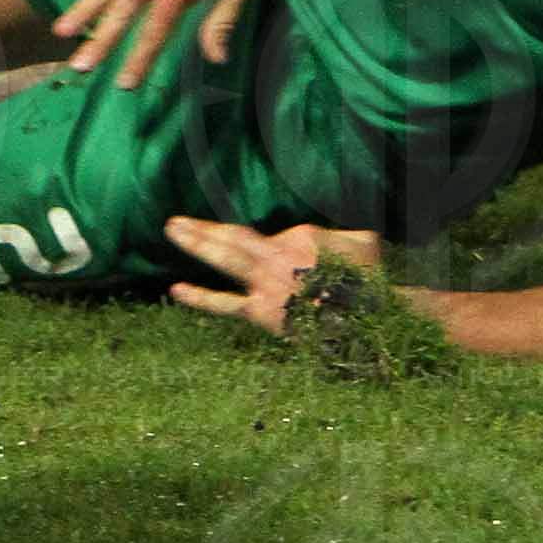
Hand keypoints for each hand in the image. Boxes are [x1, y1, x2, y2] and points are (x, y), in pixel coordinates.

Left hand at [161, 218, 382, 335]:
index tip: (275, 269)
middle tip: (172, 220)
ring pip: (225, 257)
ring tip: (171, 229)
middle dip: (202, 228)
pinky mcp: (262, 310)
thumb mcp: (363, 242)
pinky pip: (226, 303)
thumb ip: (337, 232)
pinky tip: (176, 290)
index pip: (266, 237)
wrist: (371, 322)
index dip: (263, 247)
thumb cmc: (371, 283)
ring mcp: (266, 282)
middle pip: (234, 236)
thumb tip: (316, 236)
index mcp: (300, 235)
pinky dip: (201, 297)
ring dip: (197, 243)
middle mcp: (278, 253)